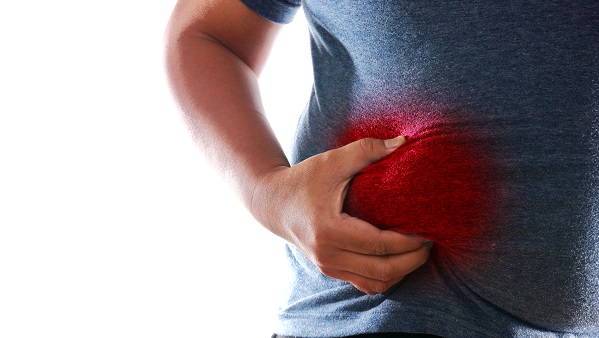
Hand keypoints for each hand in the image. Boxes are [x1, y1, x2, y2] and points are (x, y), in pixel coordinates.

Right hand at [251, 136, 431, 294]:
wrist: (272, 203)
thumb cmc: (303, 179)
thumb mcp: (332, 161)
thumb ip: (366, 150)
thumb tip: (403, 142)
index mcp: (329, 231)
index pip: (380, 246)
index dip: (410, 242)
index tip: (428, 230)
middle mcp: (328, 255)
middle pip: (383, 270)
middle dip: (413, 260)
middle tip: (430, 242)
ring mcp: (328, 267)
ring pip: (377, 283)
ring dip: (402, 272)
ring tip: (418, 252)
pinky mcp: (331, 270)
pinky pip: (366, 284)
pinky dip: (387, 277)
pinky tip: (398, 260)